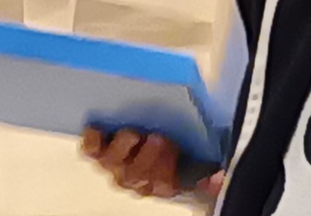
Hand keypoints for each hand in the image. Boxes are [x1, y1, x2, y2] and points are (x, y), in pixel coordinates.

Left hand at [81, 127, 222, 201]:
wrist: (148, 159)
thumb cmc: (174, 159)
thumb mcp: (195, 167)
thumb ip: (208, 175)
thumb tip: (219, 175)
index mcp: (161, 183)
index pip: (163, 183)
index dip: (167, 168)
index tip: (174, 148)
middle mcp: (135, 178)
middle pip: (138, 174)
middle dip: (149, 157)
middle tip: (159, 138)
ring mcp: (115, 166)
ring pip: (114, 164)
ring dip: (124, 150)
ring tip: (134, 134)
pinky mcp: (99, 153)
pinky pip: (90, 150)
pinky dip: (92, 141)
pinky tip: (97, 128)